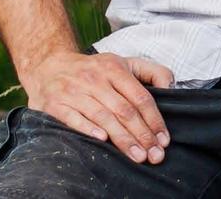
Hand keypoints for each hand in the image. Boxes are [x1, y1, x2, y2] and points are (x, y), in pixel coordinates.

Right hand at [21, 51, 173, 163]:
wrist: (49, 66)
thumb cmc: (94, 70)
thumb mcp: (123, 62)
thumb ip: (151, 72)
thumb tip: (170, 87)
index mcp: (115, 69)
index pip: (140, 97)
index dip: (154, 119)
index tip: (164, 139)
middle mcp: (96, 79)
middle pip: (124, 110)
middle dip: (142, 135)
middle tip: (155, 155)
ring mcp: (75, 91)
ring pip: (104, 117)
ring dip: (122, 139)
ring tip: (137, 156)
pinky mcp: (56, 104)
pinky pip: (74, 118)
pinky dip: (89, 129)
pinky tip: (103, 141)